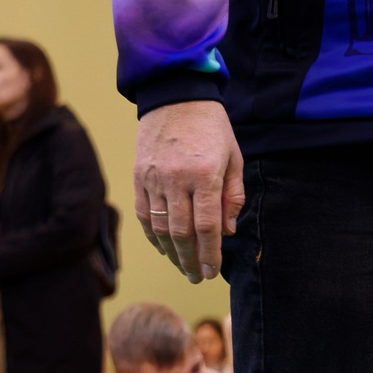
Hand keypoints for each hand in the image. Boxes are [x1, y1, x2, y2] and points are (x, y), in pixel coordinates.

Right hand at [134, 100, 245, 283]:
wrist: (175, 96)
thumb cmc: (212, 129)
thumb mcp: (234, 159)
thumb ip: (232, 197)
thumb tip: (226, 232)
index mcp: (204, 175)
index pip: (207, 226)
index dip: (210, 254)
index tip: (213, 272)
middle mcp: (176, 179)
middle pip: (181, 232)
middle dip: (191, 260)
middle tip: (197, 276)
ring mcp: (153, 178)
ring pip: (160, 227)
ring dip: (171, 253)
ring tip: (183, 267)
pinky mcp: (139, 176)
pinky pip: (144, 213)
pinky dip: (152, 235)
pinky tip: (163, 248)